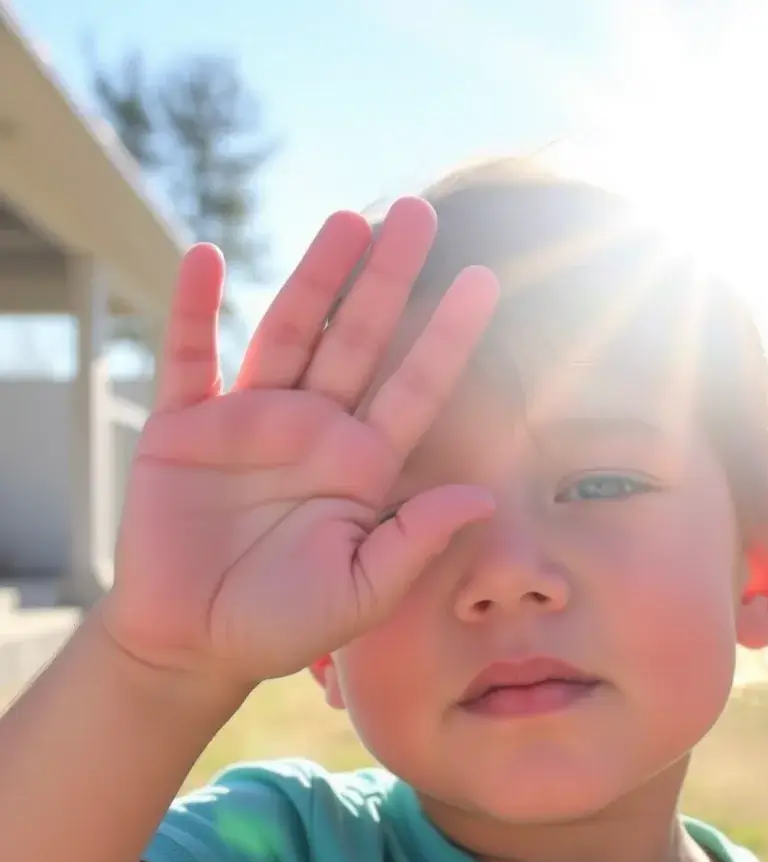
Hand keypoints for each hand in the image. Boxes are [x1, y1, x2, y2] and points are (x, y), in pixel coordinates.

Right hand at [100, 198, 497, 694]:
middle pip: (357, 338)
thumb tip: (482, 495)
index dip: (448, 336)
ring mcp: (249, 420)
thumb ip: (415, 541)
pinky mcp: (183, 427)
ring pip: (288, 332)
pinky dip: (193, 310)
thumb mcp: (361, 592)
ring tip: (347, 220)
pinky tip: (206, 259)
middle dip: (387, 278)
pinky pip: (189, 358)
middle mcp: (314, 429)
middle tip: (418, 213)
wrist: (193, 643)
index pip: (415, 387)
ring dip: (314, 276)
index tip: (484, 280)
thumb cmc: (282, 624)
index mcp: (361, 466)